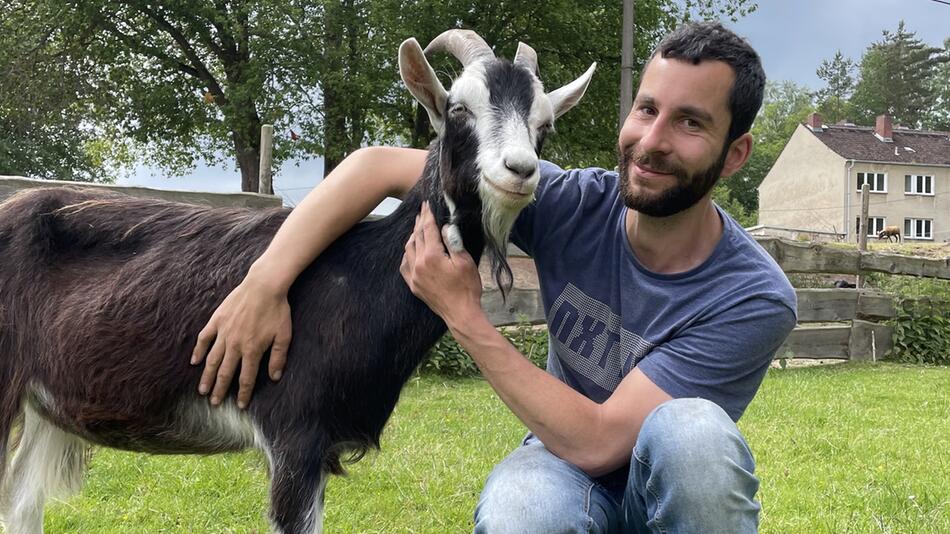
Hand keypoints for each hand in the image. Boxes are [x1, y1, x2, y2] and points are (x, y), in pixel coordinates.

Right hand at [191, 275, 291, 408]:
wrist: (264, 286)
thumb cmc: (277, 310)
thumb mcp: (284, 336)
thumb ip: (278, 357)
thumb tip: (275, 377)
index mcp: (252, 350)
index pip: (246, 378)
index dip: (243, 394)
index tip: (240, 405)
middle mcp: (235, 345)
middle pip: (225, 372)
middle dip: (220, 390)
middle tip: (214, 403)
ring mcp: (224, 333)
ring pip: (212, 360)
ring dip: (207, 376)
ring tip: (202, 390)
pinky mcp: (217, 320)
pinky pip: (204, 338)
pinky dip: (198, 350)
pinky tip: (194, 361)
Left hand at [400, 202, 482, 326]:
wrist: (460, 313)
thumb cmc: (467, 288)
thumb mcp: (465, 261)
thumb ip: (453, 241)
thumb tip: (445, 227)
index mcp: (431, 256)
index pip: (427, 229)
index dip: (428, 215)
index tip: (427, 205)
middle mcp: (418, 264)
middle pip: (417, 237)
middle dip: (420, 223)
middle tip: (423, 212)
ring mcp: (414, 276)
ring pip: (408, 249)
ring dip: (413, 236)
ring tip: (418, 228)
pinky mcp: (413, 285)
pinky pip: (405, 264)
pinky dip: (408, 253)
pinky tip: (412, 250)